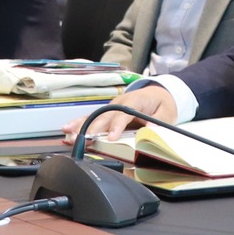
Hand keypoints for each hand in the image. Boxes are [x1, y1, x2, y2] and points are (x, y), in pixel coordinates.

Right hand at [61, 83, 175, 144]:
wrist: (157, 94)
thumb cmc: (160, 104)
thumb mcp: (166, 112)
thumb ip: (159, 121)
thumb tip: (150, 129)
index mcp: (134, 101)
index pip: (123, 114)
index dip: (116, 125)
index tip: (111, 137)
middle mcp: (119, 103)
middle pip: (104, 116)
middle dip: (93, 129)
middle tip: (83, 140)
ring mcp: (111, 108)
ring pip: (94, 117)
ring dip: (81, 126)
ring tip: (68, 134)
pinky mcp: (107, 113)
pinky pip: (92, 119)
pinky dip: (79, 124)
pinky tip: (67, 130)